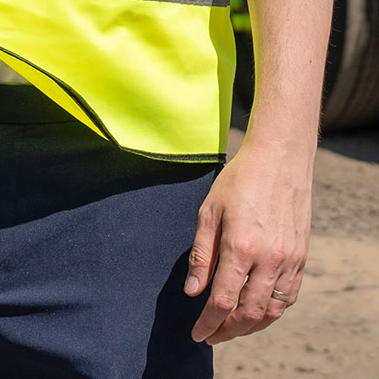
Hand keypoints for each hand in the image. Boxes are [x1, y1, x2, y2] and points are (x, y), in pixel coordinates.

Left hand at [184, 136, 311, 343]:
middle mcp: (269, 259)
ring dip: (250, 327)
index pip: (222, 301)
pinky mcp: (302, 258)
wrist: (280, 158)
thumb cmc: (240, 180)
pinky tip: (258, 311)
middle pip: (248, 313)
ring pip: (271, 311)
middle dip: (227, 331)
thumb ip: (201, 254)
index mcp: (241, 247)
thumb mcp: (209, 211)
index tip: (197, 334)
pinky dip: (272, 312)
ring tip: (232, 328)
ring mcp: (289, 260)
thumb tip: (192, 292)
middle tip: (212, 336)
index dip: (208, 323)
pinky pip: (288, 297)